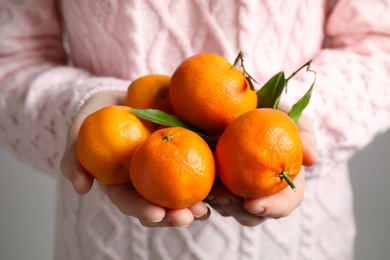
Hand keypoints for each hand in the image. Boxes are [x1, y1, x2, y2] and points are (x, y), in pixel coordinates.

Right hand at [60, 91, 209, 226]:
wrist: (124, 94)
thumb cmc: (99, 114)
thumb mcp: (80, 130)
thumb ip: (75, 156)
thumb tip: (80, 187)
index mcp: (124, 182)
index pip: (131, 201)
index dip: (142, 210)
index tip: (155, 214)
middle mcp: (148, 179)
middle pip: (161, 204)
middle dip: (174, 215)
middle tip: (188, 217)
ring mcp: (169, 166)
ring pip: (183, 192)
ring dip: (196, 203)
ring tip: (207, 208)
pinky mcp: (187, 150)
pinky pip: (200, 166)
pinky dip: (211, 177)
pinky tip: (223, 184)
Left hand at [206, 113, 316, 225]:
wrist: (238, 107)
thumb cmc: (269, 114)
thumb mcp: (290, 115)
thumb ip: (305, 133)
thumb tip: (311, 159)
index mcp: (282, 185)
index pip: (283, 205)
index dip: (271, 209)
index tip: (252, 204)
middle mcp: (259, 193)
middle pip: (250, 216)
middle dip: (237, 210)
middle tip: (225, 196)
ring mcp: (235, 192)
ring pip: (226, 209)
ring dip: (217, 202)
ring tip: (210, 188)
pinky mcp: (215, 184)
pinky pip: (207, 197)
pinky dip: (202, 194)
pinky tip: (196, 185)